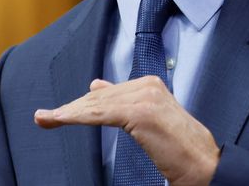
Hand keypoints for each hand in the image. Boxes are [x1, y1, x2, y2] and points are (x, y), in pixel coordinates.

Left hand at [34, 76, 219, 185]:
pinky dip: (77, 117)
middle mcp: (147, 85)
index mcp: (150, 84)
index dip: (79, 104)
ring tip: (45, 119)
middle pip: (98, 98)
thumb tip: (96, 87)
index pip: (106, 93)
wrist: (204, 165)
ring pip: (96, 105)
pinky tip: (61, 120)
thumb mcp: (149, 120)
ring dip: (68, 113)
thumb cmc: (179, 149)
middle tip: (44, 117)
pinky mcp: (141, 112)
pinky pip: (101, 114)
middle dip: (70, 109)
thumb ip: (124, 103)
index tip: (56, 112)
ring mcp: (145, 96)